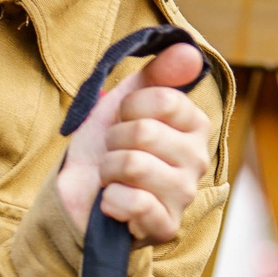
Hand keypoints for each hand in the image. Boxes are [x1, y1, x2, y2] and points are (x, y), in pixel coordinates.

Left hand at [56, 41, 209, 242]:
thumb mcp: (125, 102)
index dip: (130, 107)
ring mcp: (184, 196)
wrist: (79, 193)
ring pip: (134, 165)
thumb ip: (156, 73)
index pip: (166, 100)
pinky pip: (133, 202)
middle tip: (113, 152)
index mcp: (195, 126)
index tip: (123, 119)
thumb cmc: (106, 146)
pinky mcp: (166, 227)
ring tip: (111, 177)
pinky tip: (112, 204)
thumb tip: (188, 49)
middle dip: (113, 141)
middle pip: (145, 132)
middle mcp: (198, 160)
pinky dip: (110, 200)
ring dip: (108, 170)